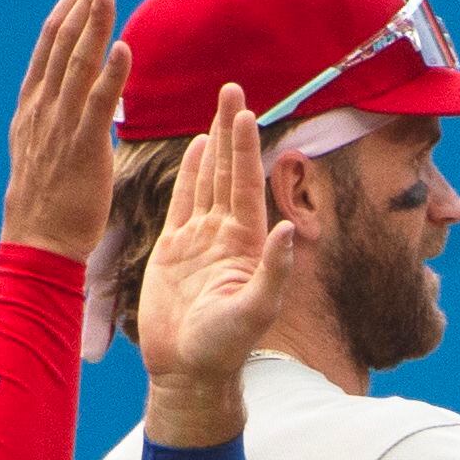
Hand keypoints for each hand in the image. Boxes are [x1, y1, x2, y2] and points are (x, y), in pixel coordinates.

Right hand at [0, 0, 131, 260]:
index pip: (51, 44)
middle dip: (83, 2)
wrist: (37, 243)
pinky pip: (97, 106)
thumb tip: (76, 93)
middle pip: (62, 43)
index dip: (70, 7)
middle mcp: (43, 108)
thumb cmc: (48, 201)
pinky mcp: (82, 150)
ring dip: (93, 24)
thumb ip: (58, 115)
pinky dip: (110, 75)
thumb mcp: (44, 146)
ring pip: (76, 65)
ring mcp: (60, 127)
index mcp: (33, 105)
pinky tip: (122, 47)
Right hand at [136, 82, 297, 445]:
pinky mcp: (173, 251)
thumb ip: (272, 272)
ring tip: (218, 109)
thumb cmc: (224, 348)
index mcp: (245, 242)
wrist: (188, 372)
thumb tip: (286, 231)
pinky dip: (190, 175)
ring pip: (207, 181)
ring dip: (213, 145)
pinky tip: (195, 150)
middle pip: (229, 170)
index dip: (245, 146)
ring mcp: (199, 240)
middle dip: (231, 130)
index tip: (247, 109)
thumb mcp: (255, 311)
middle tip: (232, 88)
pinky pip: (182, 203)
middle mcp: (225, 234)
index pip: (245, 183)